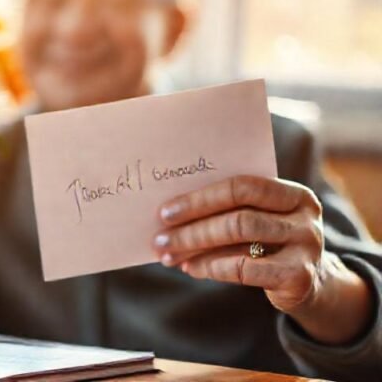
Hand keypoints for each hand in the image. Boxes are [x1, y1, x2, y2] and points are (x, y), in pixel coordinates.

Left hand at [153, 175, 371, 343]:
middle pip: (239, 215)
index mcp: (293, 193)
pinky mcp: (300, 277)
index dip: (200, 198)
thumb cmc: (269, 244)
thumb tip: (169, 216)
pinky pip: (244, 269)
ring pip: (240, 239)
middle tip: (160, 238)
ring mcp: (307, 247)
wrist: (311, 284)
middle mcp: (305, 216)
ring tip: (169, 255)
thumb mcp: (258, 221)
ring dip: (196, 247)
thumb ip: (227, 212)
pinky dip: (211, 268)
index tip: (165, 212)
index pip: (242, 186)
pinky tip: (191, 269)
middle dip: (192, 226)